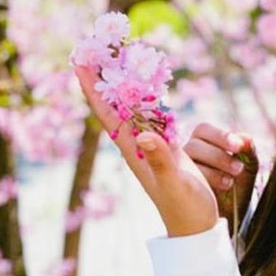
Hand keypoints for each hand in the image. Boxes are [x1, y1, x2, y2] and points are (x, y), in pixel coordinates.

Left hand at [74, 65, 218, 236]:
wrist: (195, 227)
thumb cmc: (184, 208)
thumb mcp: (174, 184)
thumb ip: (161, 160)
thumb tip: (144, 135)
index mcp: (133, 151)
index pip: (107, 113)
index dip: (93, 88)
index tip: (80, 62)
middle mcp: (137, 144)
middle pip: (114, 105)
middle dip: (104, 77)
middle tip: (93, 48)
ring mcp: (151, 144)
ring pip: (131, 106)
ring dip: (123, 81)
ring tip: (115, 56)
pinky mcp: (167, 145)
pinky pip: (152, 114)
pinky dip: (147, 95)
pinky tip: (147, 82)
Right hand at [184, 124, 257, 236]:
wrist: (232, 217)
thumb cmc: (239, 188)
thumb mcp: (248, 169)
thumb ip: (248, 151)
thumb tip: (246, 138)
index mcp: (202, 142)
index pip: (203, 130)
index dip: (221, 136)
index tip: (238, 146)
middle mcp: (187, 154)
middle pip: (194, 144)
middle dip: (218, 156)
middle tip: (237, 169)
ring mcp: (179, 171)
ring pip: (186, 162)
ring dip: (209, 172)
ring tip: (229, 183)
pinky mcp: (176, 186)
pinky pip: (180, 180)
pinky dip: (200, 183)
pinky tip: (215, 191)